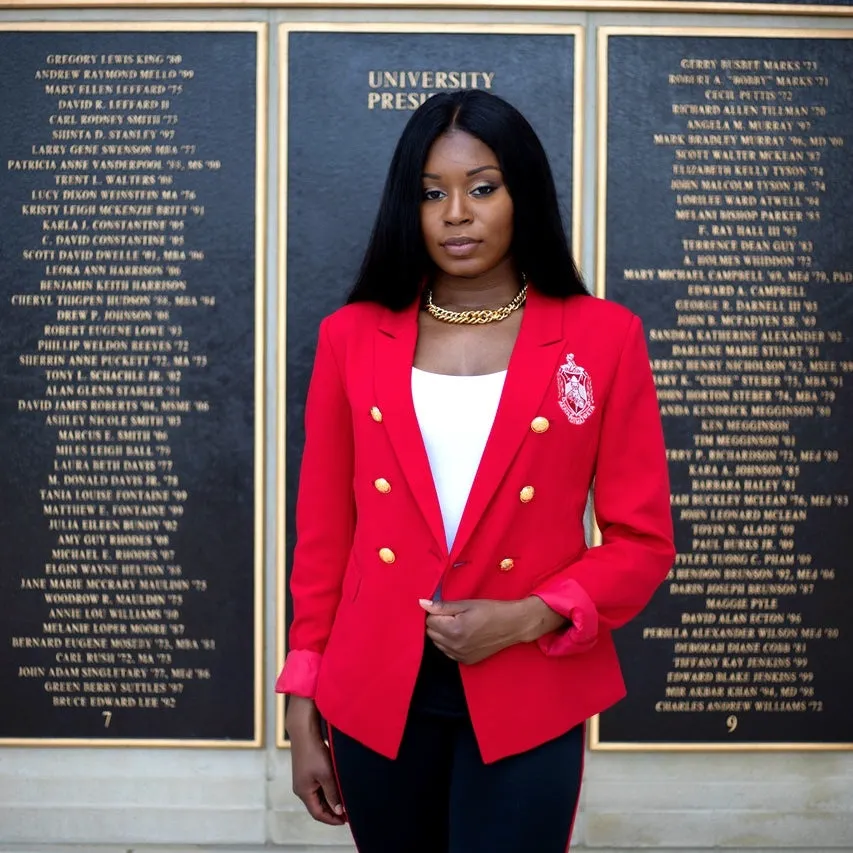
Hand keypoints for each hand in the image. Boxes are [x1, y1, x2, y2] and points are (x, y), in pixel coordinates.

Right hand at [288, 697, 345, 825]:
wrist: (304, 732)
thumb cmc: (314, 752)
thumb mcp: (326, 775)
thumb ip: (333, 794)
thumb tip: (338, 810)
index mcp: (303, 792)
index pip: (318, 813)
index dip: (331, 819)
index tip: (345, 821)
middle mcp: (301, 789)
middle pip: (317, 806)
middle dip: (332, 811)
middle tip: (347, 814)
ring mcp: (302, 780)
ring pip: (317, 797)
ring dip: (330, 801)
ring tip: (344, 802)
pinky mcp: (305, 772)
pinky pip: (316, 787)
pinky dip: (326, 791)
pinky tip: (336, 788)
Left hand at [419, 596, 565, 664]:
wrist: (512, 625)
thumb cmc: (490, 610)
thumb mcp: (466, 604)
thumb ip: (442, 606)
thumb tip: (421, 603)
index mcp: (454, 629)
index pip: (429, 621)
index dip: (437, 612)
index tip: (450, 609)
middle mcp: (455, 646)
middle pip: (431, 634)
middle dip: (438, 623)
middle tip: (455, 616)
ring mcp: (460, 656)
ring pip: (438, 644)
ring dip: (443, 634)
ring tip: (460, 625)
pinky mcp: (466, 661)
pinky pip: (448, 652)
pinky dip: (450, 643)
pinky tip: (463, 635)